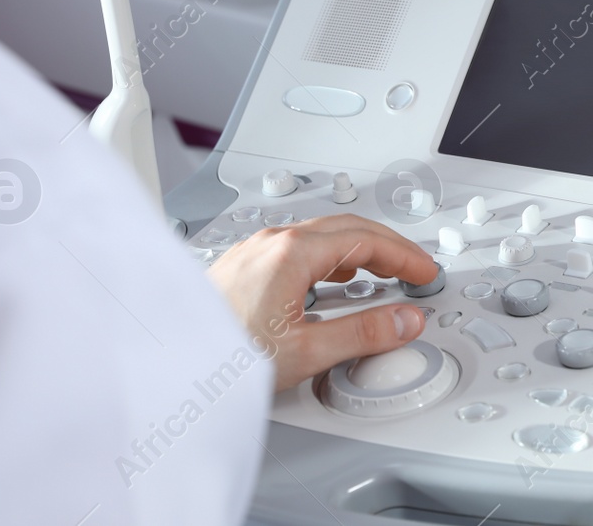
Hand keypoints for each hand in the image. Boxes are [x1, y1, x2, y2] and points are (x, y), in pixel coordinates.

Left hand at [208, 213, 440, 389]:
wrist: (167, 364)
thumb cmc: (219, 355)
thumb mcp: (305, 352)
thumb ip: (363, 334)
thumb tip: (404, 321)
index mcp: (291, 253)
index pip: (366, 240)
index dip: (404, 255)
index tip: (425, 271)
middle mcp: (272, 242)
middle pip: (346, 229)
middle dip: (387, 247)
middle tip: (413, 269)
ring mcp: (255, 252)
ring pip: (321, 236)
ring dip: (358, 250)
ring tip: (381, 273)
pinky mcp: (243, 267)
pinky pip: (299, 249)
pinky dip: (330, 259)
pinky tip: (332, 281)